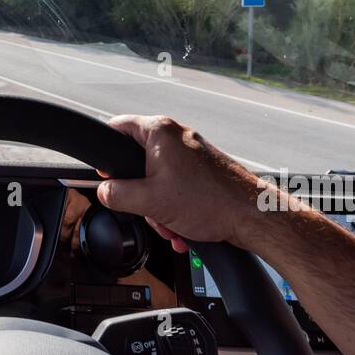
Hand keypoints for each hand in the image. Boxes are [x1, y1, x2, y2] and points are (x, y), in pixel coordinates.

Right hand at [96, 114, 260, 251]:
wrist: (251, 214)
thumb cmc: (209, 201)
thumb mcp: (149, 201)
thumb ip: (117, 195)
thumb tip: (104, 192)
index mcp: (159, 132)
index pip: (117, 127)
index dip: (105, 151)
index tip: (103, 171)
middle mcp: (176, 136)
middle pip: (138, 161)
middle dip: (140, 194)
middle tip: (148, 210)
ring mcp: (192, 151)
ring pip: (158, 179)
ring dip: (160, 207)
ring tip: (172, 225)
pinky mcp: (203, 168)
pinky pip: (178, 186)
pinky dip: (176, 207)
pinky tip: (183, 227)